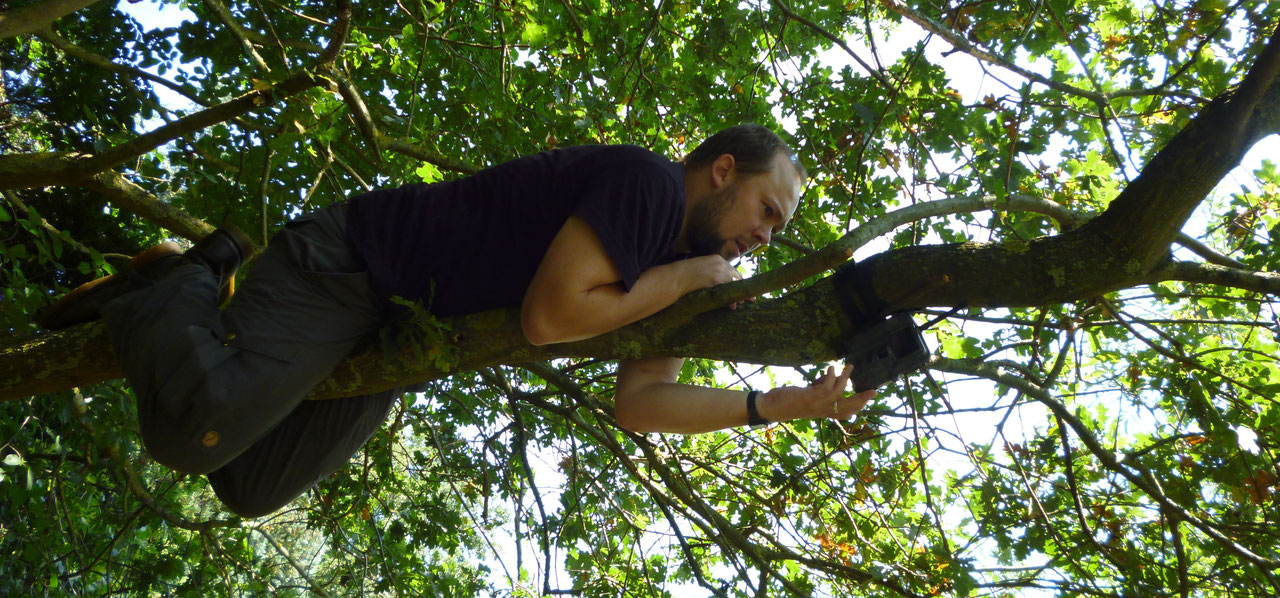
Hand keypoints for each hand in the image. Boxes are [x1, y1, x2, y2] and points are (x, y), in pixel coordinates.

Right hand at [676, 255, 751, 308]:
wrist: (676, 277)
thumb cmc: (683, 274)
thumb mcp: (700, 268)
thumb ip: (710, 272)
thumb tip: (716, 282)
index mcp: (717, 259)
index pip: (732, 270)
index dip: (738, 280)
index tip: (742, 287)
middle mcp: (721, 264)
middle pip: (737, 277)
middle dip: (743, 288)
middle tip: (750, 298)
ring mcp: (719, 272)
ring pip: (734, 285)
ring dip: (739, 295)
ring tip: (744, 303)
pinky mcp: (716, 281)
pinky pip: (728, 291)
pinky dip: (732, 299)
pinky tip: (733, 306)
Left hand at [758, 364, 875, 422]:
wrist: (769, 408)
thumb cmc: (785, 402)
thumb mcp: (805, 396)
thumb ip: (818, 389)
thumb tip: (828, 377)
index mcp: (821, 412)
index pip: (842, 414)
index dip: (856, 409)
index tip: (867, 401)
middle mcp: (821, 411)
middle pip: (846, 408)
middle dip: (862, 399)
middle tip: (875, 391)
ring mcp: (816, 405)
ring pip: (838, 393)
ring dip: (845, 378)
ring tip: (849, 366)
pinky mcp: (809, 398)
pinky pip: (825, 387)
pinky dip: (830, 376)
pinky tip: (830, 368)